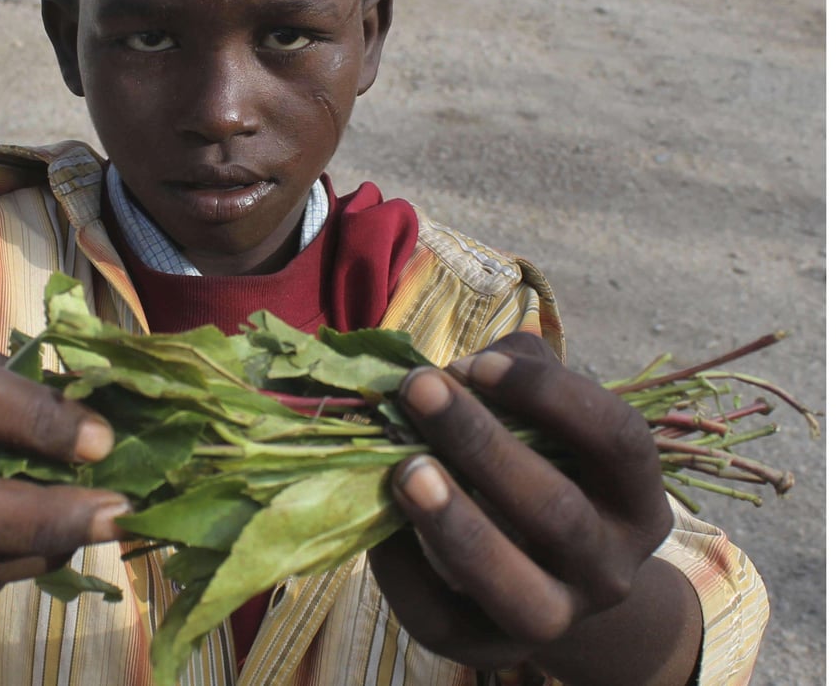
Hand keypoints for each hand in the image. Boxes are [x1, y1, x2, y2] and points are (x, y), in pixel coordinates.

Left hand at [368, 333, 698, 682]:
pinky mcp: (490, 648)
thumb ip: (516, 380)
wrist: (551, 581)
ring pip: (516, 588)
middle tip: (417, 390)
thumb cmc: (543, 474)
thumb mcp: (550, 426)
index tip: (475, 364)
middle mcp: (611, 566)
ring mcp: (558, 616)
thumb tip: (455, 369)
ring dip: (455, 522)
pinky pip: (445, 617)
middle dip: (481, 444)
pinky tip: (375, 521)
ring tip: (403, 468)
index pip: (616, 439)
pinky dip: (404, 569)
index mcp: (635, 498)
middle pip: (556, 510)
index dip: (548, 396)